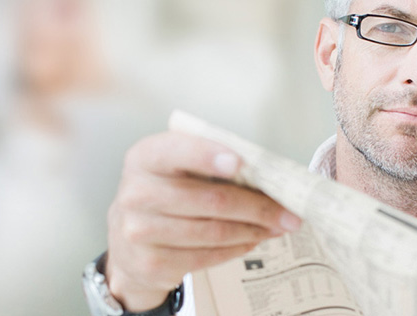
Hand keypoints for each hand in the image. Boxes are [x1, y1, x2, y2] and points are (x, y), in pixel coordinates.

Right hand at [103, 131, 302, 310]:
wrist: (128, 240)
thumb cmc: (164, 194)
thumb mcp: (174, 169)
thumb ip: (210, 163)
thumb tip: (267, 175)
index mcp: (144, 158)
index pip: (177, 152)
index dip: (209, 156)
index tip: (241, 162)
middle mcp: (136, 193)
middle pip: (209, 199)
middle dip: (257, 206)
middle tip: (289, 212)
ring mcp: (139, 231)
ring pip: (213, 231)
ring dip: (252, 230)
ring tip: (275, 227)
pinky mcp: (152, 263)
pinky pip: (206, 256)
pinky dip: (236, 248)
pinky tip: (251, 240)